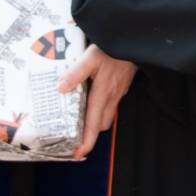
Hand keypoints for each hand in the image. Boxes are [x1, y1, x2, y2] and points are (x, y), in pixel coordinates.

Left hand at [59, 44, 136, 159]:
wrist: (135, 41)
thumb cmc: (114, 48)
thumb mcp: (91, 57)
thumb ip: (75, 73)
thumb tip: (60, 88)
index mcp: (103, 93)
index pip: (94, 125)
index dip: (87, 142)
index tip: (79, 153)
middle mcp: (112, 97)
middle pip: (101, 124)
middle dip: (90, 133)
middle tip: (75, 136)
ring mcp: (118, 92)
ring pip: (107, 115)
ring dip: (96, 121)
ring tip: (81, 119)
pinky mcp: (121, 86)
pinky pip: (111, 104)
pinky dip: (101, 108)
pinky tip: (92, 99)